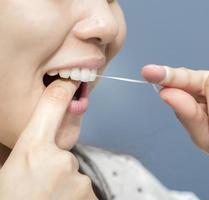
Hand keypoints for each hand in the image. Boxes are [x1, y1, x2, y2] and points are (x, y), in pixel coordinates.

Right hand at [0, 79, 96, 199]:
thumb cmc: (12, 197)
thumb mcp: (11, 171)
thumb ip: (29, 153)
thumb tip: (44, 140)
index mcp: (30, 151)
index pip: (50, 109)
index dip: (60, 93)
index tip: (68, 83)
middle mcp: (58, 161)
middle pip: (65, 156)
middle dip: (57, 169)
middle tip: (40, 189)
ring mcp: (78, 180)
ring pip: (75, 177)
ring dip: (66, 188)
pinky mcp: (91, 196)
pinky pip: (84, 192)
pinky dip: (75, 199)